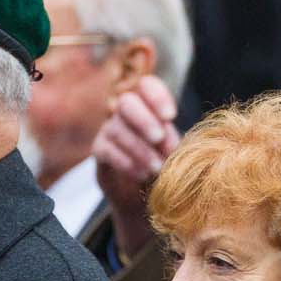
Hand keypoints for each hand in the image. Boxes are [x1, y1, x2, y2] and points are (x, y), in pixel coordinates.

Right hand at [94, 75, 180, 260]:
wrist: (145, 195)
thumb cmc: (169, 166)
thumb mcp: (180, 152)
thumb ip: (178, 142)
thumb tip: (181, 144)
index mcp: (149, 106)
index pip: (146, 85)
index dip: (157, 96)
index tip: (171, 116)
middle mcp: (126, 113)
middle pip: (127, 102)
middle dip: (144, 120)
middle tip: (159, 139)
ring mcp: (110, 130)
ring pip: (117, 129)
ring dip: (139, 148)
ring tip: (156, 168)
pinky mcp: (100, 151)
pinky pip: (106, 150)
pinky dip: (125, 162)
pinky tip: (140, 174)